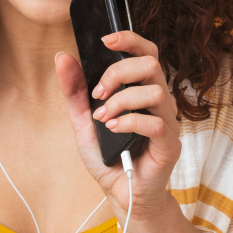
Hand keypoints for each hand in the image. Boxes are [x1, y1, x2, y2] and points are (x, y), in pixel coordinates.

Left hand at [55, 30, 181, 232]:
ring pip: (154, 91)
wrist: (121, 193)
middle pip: (151, 64)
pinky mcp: (170, 144)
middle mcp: (159, 102)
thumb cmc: (109, 157)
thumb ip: (75, 91)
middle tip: (98, 94)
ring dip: (121, 101)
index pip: (147, 53)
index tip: (105, 40)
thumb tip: (63, 57)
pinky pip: (155, 122)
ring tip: (103, 118)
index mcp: (142, 91)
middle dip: (118, 73)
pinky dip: (129, 121)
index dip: (130, 39)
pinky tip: (113, 129)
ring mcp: (168, 122)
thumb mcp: (83, 121)